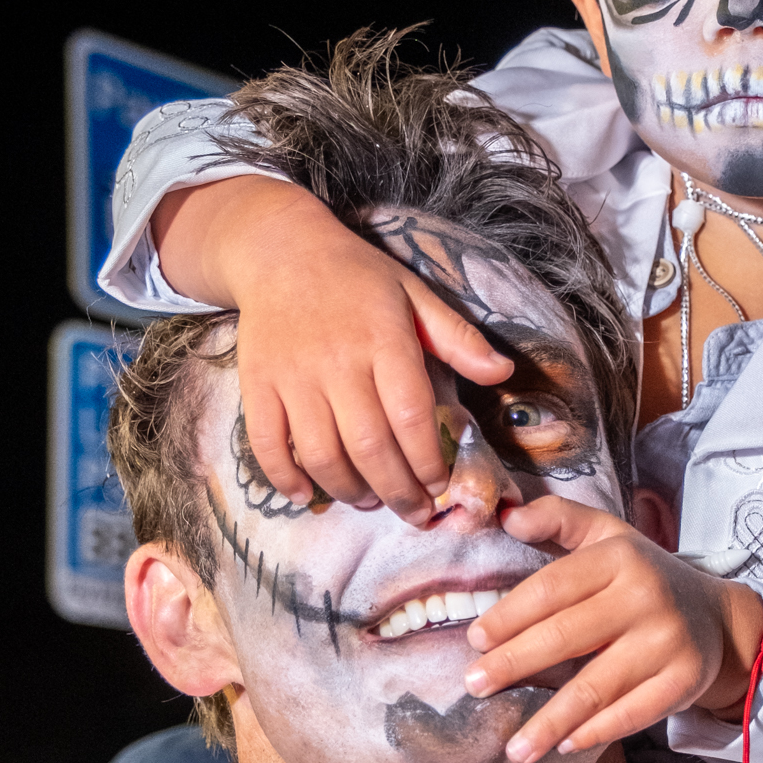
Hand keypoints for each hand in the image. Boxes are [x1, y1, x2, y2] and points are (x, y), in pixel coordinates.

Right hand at [154, 175, 510, 516]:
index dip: (428, 461)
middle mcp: (337, 362)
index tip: (441, 484)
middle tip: (415, 513)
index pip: (412, 415)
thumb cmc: (356, 277)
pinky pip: (268, 445)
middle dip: (398, 491)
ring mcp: (292, 377)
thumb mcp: (414, 293)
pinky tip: (308, 495)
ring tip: (370, 500)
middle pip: (370, 446)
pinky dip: (286, 478)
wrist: (278, 250)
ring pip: (321, 454)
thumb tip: (504, 372)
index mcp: (383, 339)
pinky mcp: (257, 386)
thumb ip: (457, 336)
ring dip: (350, 490)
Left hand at [461, 495, 762, 762]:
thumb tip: (507, 517)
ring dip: (550, 721)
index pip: (552, 588)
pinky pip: (632, 713)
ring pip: (596, 686)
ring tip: (515, 749)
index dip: (509, 615)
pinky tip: (564, 745)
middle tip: (474, 686)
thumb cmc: (643, 578)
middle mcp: (646, 597)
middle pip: (566, 636)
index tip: (475, 640)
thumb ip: (558, 519)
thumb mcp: (607, 536)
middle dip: (514, 664)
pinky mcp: (684, 681)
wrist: (717, 618)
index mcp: (619, 558)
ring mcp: (667, 642)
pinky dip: (595, 732)